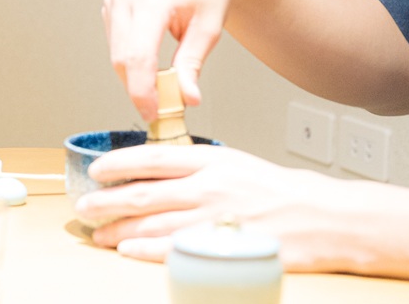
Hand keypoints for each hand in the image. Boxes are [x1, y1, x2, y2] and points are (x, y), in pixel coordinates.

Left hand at [75, 143, 351, 271]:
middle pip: (145, 193)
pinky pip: (177, 249)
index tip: (96, 171)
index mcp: (210, 159)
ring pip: (154, 223)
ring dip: (121, 229)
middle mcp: (209, 186)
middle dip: (108, 201)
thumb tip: (152, 169)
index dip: (118, 165)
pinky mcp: (225, 246)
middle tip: (85, 207)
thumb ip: (194, 165)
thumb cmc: (276, 189)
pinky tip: (129, 250)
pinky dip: (148, 250)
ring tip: (99, 233)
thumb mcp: (232, 163)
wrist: (323, 215)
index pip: (152, 158)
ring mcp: (216, 218)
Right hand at [103, 0, 243, 120]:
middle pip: (122, 57)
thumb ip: (192, 65)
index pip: (138, 55)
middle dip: (138, 88)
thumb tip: (187, 98)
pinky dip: (130, 60)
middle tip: (160, 109)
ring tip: (160, 85)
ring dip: (134, 76)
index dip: (142, 90)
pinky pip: (115, 42)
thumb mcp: (208, 30)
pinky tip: (149, 63)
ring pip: (116, 53)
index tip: (153, 114)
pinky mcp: (111, 2)